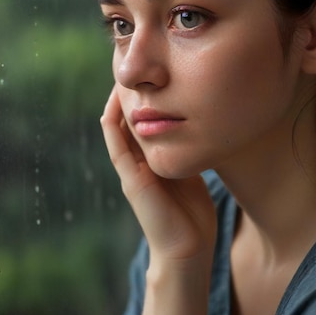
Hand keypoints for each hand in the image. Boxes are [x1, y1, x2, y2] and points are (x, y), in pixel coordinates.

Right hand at [100, 87, 216, 265]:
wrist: (188, 250)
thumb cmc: (192, 214)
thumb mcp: (191, 173)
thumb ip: (187, 153)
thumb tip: (202, 128)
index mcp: (150, 159)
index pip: (139, 119)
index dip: (140, 95)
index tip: (148, 71)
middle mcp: (136, 161)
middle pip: (125, 118)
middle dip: (127, 91)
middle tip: (129, 64)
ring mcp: (131, 170)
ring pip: (115, 126)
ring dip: (116, 101)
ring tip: (120, 73)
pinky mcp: (131, 180)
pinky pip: (116, 144)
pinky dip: (113, 121)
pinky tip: (116, 101)